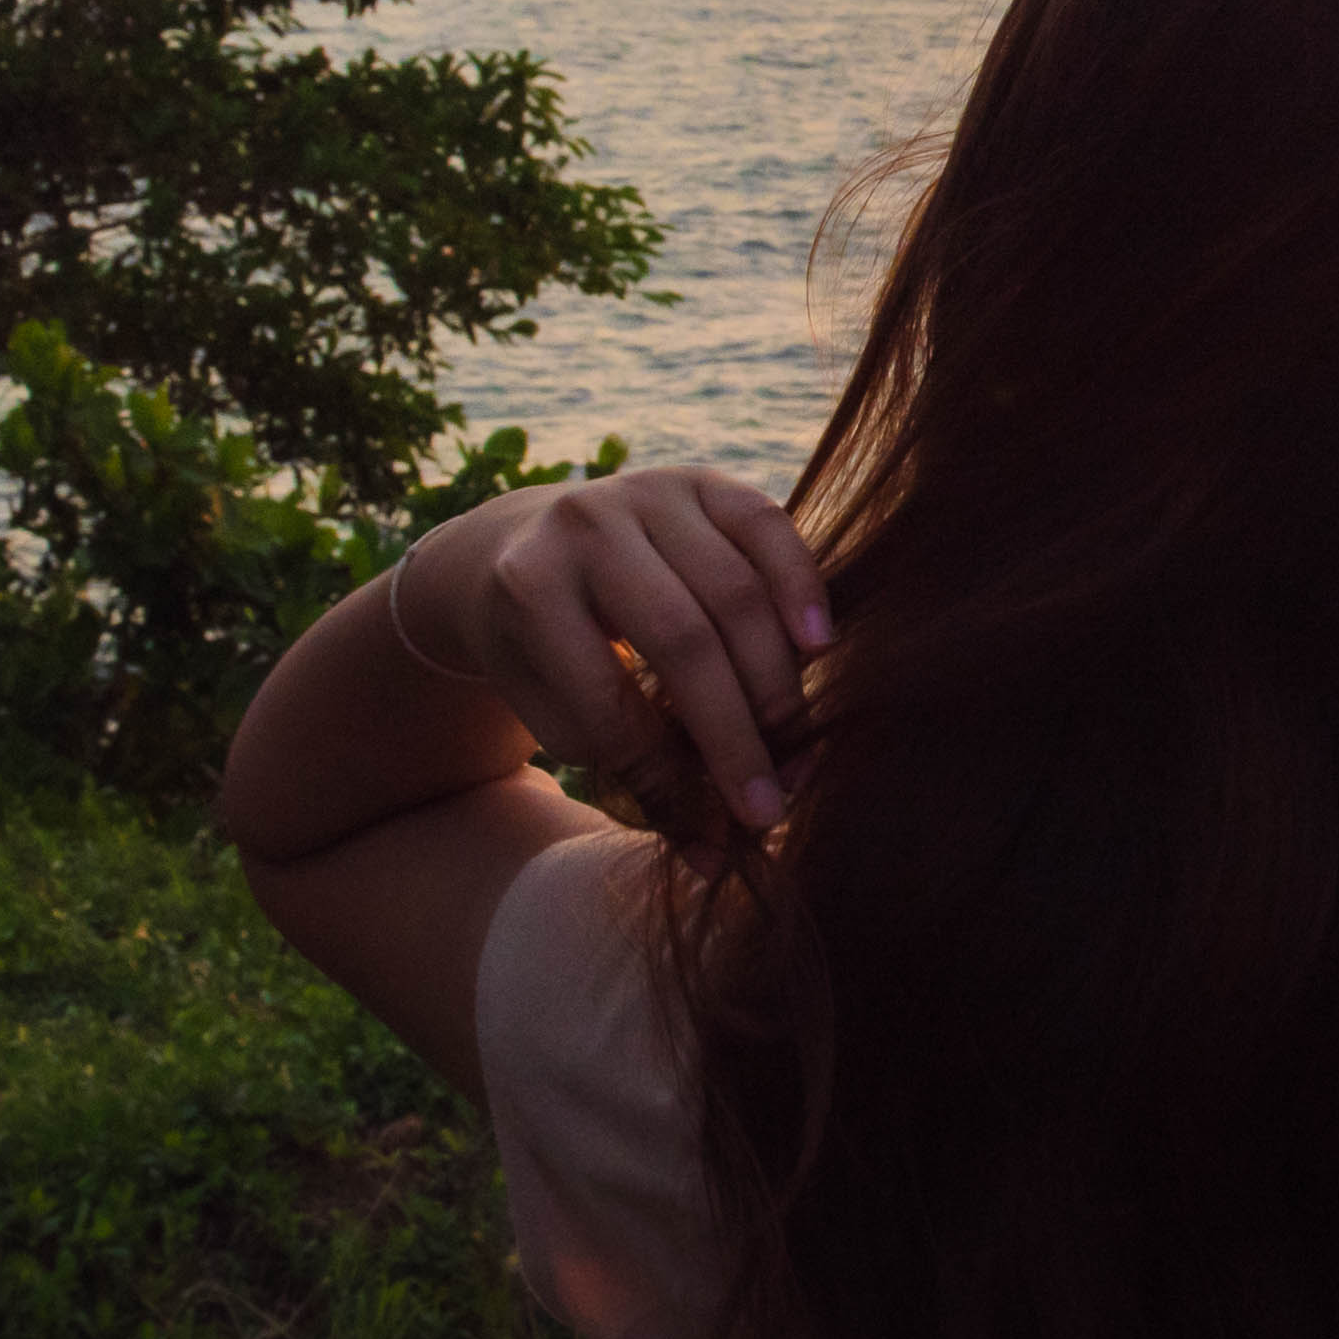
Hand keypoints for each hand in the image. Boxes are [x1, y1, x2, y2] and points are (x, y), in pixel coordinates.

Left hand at [398, 470, 830, 839]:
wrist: (520, 546)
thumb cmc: (546, 652)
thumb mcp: (558, 714)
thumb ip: (634, 777)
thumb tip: (716, 859)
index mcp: (527, 590)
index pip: (609, 700)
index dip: (667, 774)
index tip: (716, 831)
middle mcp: (583, 527)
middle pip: (684, 642)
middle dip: (736, 735)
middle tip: (771, 806)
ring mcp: (644, 492)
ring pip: (735, 590)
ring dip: (776, 681)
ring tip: (793, 748)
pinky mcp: (698, 479)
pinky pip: (767, 525)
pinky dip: (800, 585)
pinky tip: (818, 646)